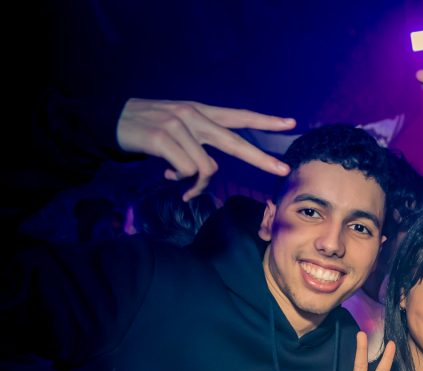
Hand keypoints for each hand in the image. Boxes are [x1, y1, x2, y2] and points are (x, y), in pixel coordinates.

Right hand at [115, 99, 295, 200]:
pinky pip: (186, 171)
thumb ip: (198, 146)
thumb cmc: (148, 129)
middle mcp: (194, 116)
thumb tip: (207, 172)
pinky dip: (179, 180)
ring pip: (206, 167)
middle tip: (283, 170)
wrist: (110, 120)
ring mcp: (179, 126)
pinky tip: (165, 174)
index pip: (239, 115)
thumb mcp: (178, 130)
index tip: (289, 123)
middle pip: (236, 142)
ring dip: (195, 184)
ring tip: (180, 184)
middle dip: (261, 159)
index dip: (264, 120)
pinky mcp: (163, 138)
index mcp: (200, 112)